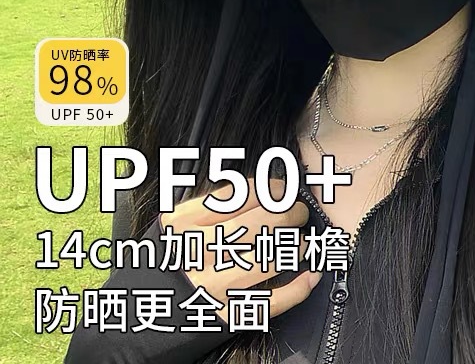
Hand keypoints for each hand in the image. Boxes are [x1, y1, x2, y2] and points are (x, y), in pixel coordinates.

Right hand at [163, 178, 320, 324]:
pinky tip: (310, 277)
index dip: (271, 189)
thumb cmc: (155, 268)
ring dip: (294, 247)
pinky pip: (268, 302)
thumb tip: (257, 191)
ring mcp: (209, 286)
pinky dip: (296, 289)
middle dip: (288, 214)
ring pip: (266, 259)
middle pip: (258, 224)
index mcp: (182, 223)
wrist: (127, 323)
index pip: (238, 195)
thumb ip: (205, 209)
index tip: (286, 190)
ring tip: (303, 243)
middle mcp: (195, 252)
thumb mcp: (169, 229)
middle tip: (299, 213)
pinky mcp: (221, 317)